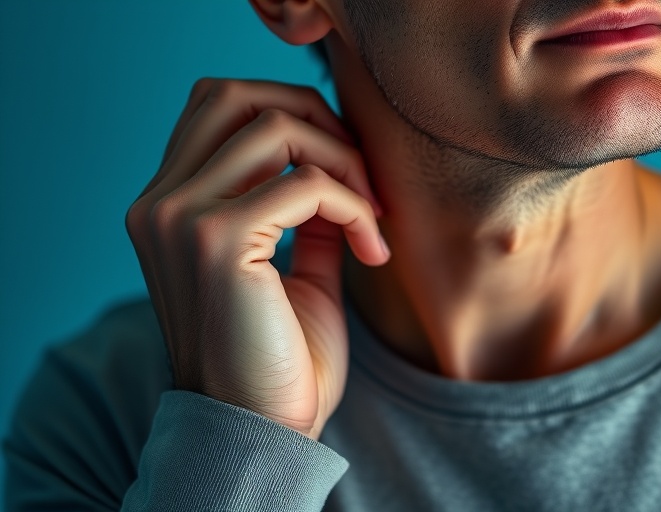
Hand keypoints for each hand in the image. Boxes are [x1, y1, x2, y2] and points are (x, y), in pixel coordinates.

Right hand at [125, 78, 388, 439]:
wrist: (260, 432)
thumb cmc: (279, 360)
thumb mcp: (295, 267)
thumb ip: (304, 209)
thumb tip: (338, 161)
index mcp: (168, 205)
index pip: (221, 106)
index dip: (297, 119)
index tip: (348, 174)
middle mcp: (159, 202)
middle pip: (240, 95)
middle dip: (318, 122)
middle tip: (364, 180)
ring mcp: (179, 216)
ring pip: (276, 127)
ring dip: (344, 163)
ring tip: (373, 218)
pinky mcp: (216, 240)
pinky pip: (306, 184)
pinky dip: (353, 206)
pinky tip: (372, 252)